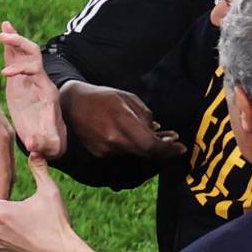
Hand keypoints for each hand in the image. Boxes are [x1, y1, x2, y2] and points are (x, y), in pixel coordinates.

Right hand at [0, 20, 65, 159]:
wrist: (52, 139)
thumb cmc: (51, 143)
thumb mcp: (51, 146)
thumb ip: (43, 144)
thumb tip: (32, 144)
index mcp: (46, 92)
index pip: (36, 70)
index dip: (21, 68)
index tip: (5, 74)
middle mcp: (41, 81)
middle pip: (34, 53)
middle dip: (19, 44)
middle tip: (2, 38)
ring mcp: (32, 79)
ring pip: (26, 52)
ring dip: (15, 39)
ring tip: (3, 28)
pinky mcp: (23, 80)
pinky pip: (18, 58)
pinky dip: (11, 47)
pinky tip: (3, 35)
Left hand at [0, 72, 15, 198]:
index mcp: (0, 142)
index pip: (5, 175)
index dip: (1, 194)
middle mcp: (7, 138)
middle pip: (10, 171)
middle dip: (4, 190)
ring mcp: (5, 133)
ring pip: (8, 163)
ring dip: (3, 180)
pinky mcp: (0, 129)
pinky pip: (4, 154)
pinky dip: (1, 167)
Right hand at [60, 81, 186, 158]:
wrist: (71, 104)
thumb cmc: (101, 97)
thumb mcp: (127, 97)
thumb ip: (144, 114)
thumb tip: (157, 130)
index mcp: (121, 121)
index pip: (150, 144)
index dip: (168, 149)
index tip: (181, 147)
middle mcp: (113, 139)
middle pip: (146, 152)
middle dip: (162, 149)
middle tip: (172, 142)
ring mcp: (105, 149)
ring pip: (135, 152)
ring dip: (147, 146)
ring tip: (154, 134)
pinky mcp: (100, 154)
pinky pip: (123, 152)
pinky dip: (132, 146)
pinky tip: (132, 136)